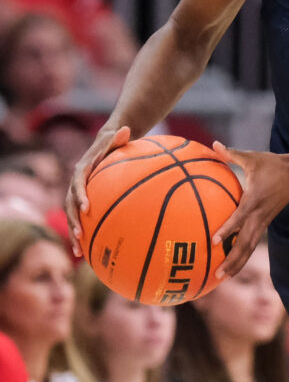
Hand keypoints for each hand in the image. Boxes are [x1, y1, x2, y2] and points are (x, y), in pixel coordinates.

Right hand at [66, 125, 130, 256]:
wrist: (107, 146)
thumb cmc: (114, 142)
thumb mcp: (117, 138)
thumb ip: (119, 137)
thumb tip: (126, 128)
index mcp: (82, 170)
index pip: (78, 183)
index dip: (80, 196)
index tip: (86, 208)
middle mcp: (76, 184)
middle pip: (69, 204)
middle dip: (73, 221)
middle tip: (80, 235)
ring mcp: (79, 195)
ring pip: (72, 216)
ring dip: (74, 233)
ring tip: (79, 251)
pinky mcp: (85, 203)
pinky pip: (82, 220)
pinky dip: (85, 234)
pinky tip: (90, 253)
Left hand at [210, 143, 288, 277]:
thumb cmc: (272, 164)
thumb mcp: (252, 157)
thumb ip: (231, 153)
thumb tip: (213, 144)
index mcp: (255, 199)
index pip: (240, 217)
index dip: (228, 229)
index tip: (214, 241)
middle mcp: (260, 214)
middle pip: (246, 242)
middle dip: (233, 259)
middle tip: (217, 274)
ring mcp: (264, 220)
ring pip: (250, 246)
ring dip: (237, 262)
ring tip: (222, 277)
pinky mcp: (266, 223)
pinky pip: (253, 242)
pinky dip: (243, 255)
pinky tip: (232, 264)